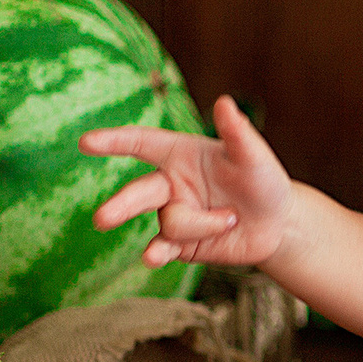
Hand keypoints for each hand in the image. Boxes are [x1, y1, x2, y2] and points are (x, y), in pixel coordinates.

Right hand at [81, 94, 293, 268]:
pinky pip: (163, 248)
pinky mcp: (180, 245)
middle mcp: (170, 184)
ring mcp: (173, 215)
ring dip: (203, 224)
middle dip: (121, 206)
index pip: (141, 144)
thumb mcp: (254, 156)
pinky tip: (151, 258)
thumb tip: (224, 102)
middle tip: (102, 219)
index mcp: (180, 154)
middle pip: (139, 193)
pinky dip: (157, 253)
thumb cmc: (263, 181)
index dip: (114, 141)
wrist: (277, 225)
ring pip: (170, 223)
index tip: (85, 142)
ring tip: (231, 220)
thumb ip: (237, 133)